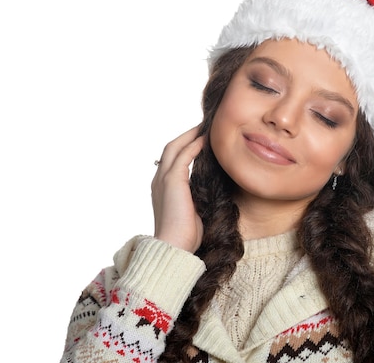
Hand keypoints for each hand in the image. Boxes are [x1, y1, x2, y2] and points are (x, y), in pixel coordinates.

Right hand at [151, 126, 204, 251]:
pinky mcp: (172, 182)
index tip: (200, 139)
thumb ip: (198, 196)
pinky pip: (182, 156)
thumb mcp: (193, 210)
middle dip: (186, 135)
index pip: (172, 160)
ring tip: (204, 127)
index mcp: (162, 188)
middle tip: (203, 126)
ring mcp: (163, 180)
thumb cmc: (186, 235)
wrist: (174, 247)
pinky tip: (204, 140)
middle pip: (171, 148)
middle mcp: (159, 180)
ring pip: (174, 147)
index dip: (185, 147)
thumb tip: (214, 189)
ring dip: (190, 135)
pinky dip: (193, 146)